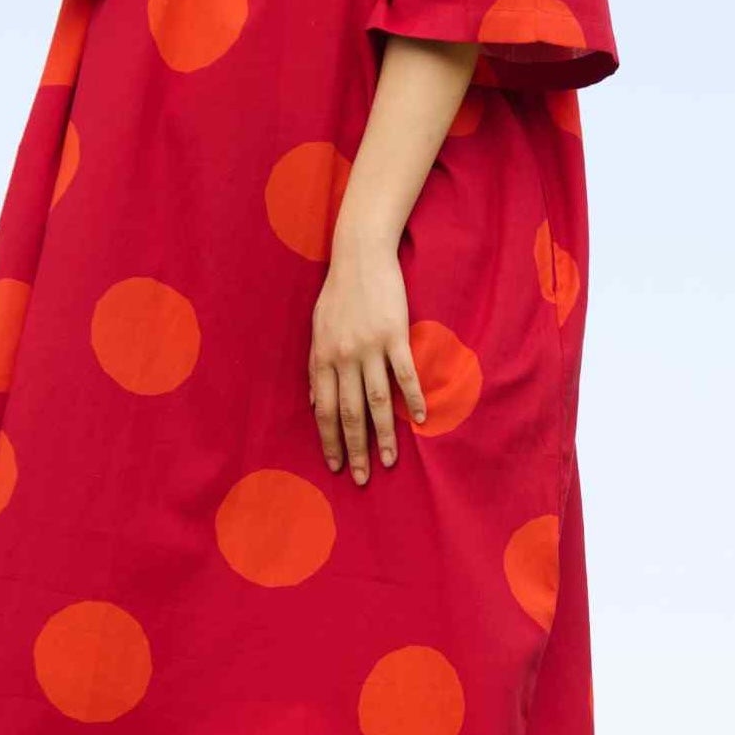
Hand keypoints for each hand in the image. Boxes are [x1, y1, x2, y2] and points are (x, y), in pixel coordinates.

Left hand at [308, 241, 427, 485]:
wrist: (359, 256)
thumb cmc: (337, 293)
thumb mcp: (317, 329)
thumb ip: (317, 368)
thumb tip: (315, 403)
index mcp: (323, 358)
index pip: (325, 410)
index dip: (329, 440)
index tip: (334, 465)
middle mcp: (344, 357)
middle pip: (350, 414)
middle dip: (354, 450)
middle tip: (361, 478)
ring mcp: (371, 348)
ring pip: (377, 402)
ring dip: (384, 436)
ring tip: (390, 462)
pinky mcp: (395, 335)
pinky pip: (404, 375)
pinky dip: (412, 399)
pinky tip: (419, 420)